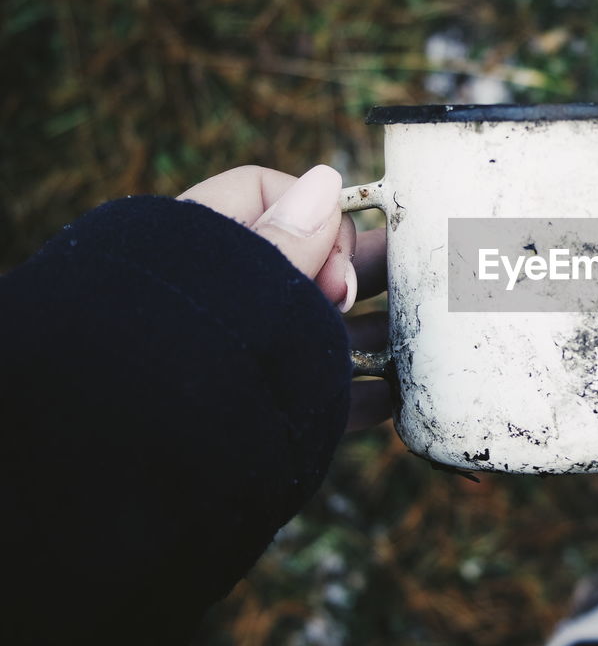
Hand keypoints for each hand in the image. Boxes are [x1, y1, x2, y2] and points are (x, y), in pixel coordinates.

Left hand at [180, 165, 393, 430]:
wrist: (130, 465)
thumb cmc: (175, 357)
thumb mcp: (236, 285)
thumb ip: (285, 238)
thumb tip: (327, 181)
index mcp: (204, 249)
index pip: (269, 195)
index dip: (316, 213)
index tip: (337, 266)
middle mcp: (230, 298)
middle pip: (312, 262)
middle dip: (365, 269)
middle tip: (409, 282)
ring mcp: (249, 356)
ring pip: (326, 329)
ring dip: (378, 329)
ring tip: (419, 334)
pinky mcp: (268, 411)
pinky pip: (325, 392)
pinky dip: (366, 391)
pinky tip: (399, 392)